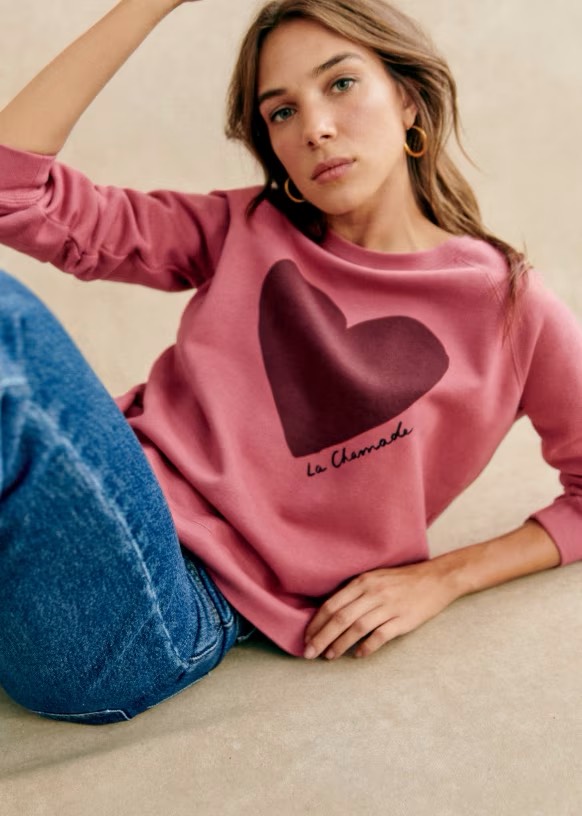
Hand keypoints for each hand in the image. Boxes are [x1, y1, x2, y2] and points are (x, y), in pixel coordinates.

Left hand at [303, 560, 457, 659]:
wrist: (436, 579)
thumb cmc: (402, 580)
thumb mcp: (374, 577)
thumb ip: (354, 592)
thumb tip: (330, 612)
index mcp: (363, 582)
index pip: (332, 604)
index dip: (316, 623)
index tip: (306, 637)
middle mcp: (373, 592)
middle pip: (340, 618)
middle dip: (321, 637)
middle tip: (310, 653)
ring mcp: (388, 606)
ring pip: (356, 628)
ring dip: (340, 644)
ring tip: (329, 656)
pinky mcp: (403, 619)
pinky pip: (380, 635)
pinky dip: (367, 647)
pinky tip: (358, 655)